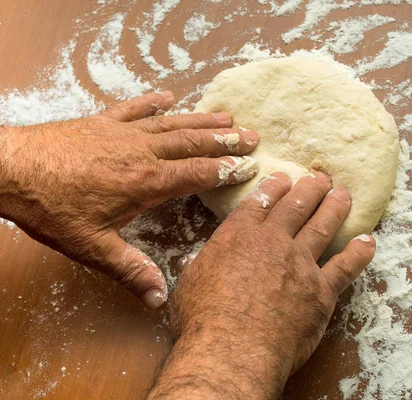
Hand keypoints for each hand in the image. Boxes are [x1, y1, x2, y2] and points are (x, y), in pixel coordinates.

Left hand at [0, 91, 259, 308]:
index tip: (250, 166)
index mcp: (147, 182)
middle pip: (193, 143)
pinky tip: (168, 96)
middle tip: (252, 136)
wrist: (9, 169)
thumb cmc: (51, 208)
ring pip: (172, 123)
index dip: (227, 170)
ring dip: (202, 119)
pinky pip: (134, 108)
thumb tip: (158, 298)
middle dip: (225, 140)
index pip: (198, 173)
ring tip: (227, 115)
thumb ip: (130, 270)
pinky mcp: (101, 122)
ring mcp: (122, 132)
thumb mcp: (92, 247)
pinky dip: (153, 102)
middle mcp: (142, 152)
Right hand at [149, 172, 375, 398]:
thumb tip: (198, 258)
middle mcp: (273, 241)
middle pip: (296, 207)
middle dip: (310, 188)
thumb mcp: (190, 282)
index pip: (261, 202)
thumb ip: (201, 264)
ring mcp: (301, 264)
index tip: (284, 177)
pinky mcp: (321, 291)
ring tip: (343, 195)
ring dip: (334, 208)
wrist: (233, 350)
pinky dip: (359, 253)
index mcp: (239, 235)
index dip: (274, 186)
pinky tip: (368, 242)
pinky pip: (345, 267)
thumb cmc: (203, 319)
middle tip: (320, 178)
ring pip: (322, 227)